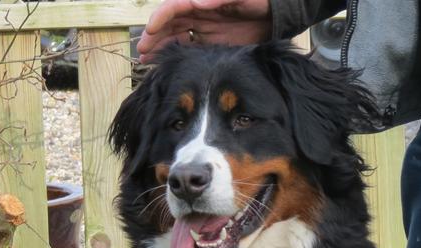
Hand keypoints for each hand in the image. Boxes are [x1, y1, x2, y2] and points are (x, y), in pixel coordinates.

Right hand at [137, 0, 272, 60]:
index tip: (150, 29)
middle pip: (170, 23)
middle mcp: (199, 13)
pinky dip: (175, 56)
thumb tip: (196, 1)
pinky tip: (165, 67)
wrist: (278, 15)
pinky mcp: (210, 43)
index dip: (161, 16)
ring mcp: (204, 28)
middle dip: (154, 35)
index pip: (176, 6)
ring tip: (146, 62)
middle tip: (142, 51)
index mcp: (203, 0)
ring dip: (160, 47)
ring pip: (175, 37)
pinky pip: (188, 49)